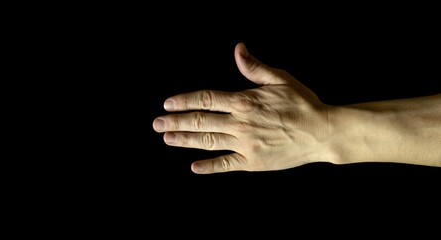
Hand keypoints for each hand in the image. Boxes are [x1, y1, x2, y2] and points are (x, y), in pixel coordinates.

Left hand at [152, 42, 332, 173]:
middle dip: (176, 121)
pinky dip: (210, 167)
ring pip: (208, 141)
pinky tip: (194, 168)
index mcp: (244, 101)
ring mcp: (245, 144)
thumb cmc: (302, 103)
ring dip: (185, 140)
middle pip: (201, 121)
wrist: (322, 132)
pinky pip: (226, 165)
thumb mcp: (280, 79)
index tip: (168, 103)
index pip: (206, 99)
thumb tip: (237, 49)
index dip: (185, 101)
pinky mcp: (253, 162)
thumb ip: (254, 67)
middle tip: (157, 123)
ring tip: (167, 139)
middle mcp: (240, 123)